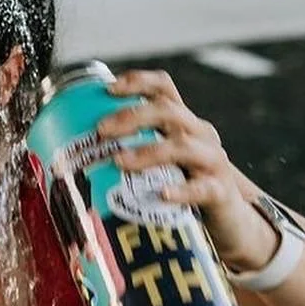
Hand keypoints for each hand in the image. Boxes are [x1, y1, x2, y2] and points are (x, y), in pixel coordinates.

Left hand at [99, 69, 276, 271]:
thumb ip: (134, 155)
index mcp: (184, 123)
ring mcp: (213, 162)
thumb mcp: (164, 165)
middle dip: (132, 116)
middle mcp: (201, 135)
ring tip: (120, 162)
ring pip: (183, 146)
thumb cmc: (185, 190)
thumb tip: (72, 159)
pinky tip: (160, 194)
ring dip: (148, 151)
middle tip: (101, 131)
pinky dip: (180, 190)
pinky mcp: (221, 192)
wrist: (232, 224)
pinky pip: (201, 188)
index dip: (138, 81)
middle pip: (169, 111)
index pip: (165, 87)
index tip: (109, 89)